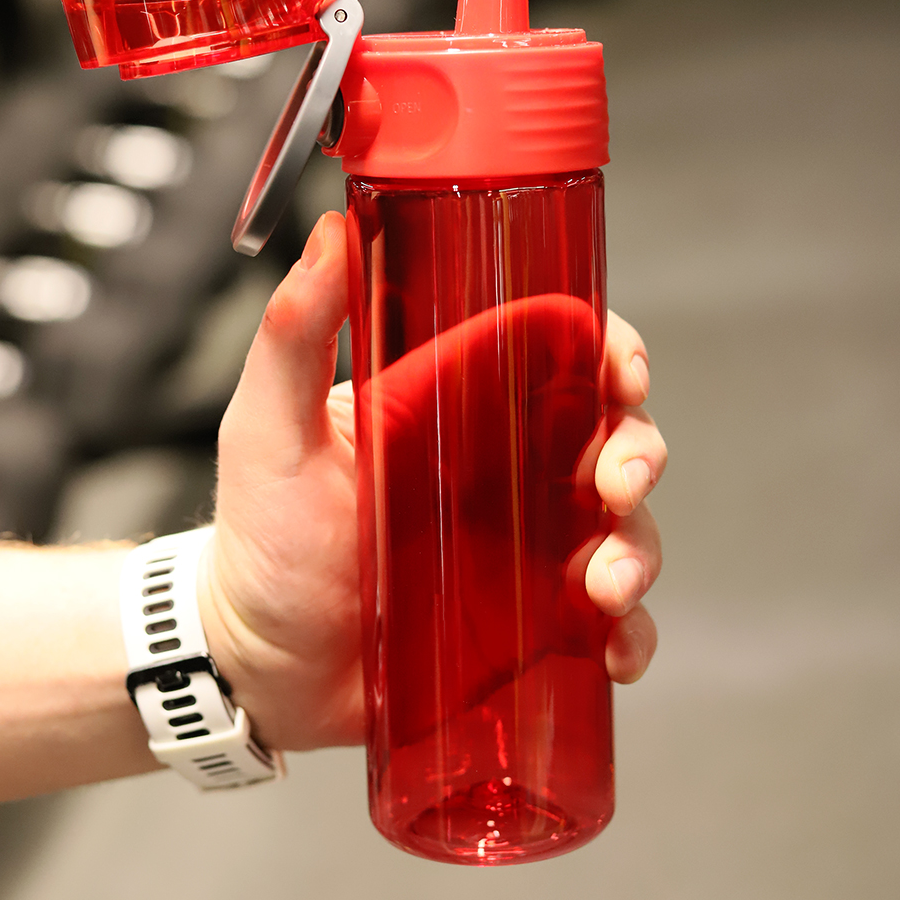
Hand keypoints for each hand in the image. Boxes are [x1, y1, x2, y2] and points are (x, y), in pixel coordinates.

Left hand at [202, 212, 665, 752]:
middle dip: (637, 453)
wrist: (261, 667)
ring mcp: (525, 550)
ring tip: (604, 585)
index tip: (624, 370)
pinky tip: (614, 649)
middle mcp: (506, 475)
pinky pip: (606, 624)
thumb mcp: (269, 431)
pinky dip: (629, 634)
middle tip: (617, 484)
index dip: (610, 354)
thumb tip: (331, 232)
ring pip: (623, 529)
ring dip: (637, 549)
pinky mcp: (533, 623)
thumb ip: (294, 335)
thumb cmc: (264, 543)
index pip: (558, 359)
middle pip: (611, 439)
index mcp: (459, 414)